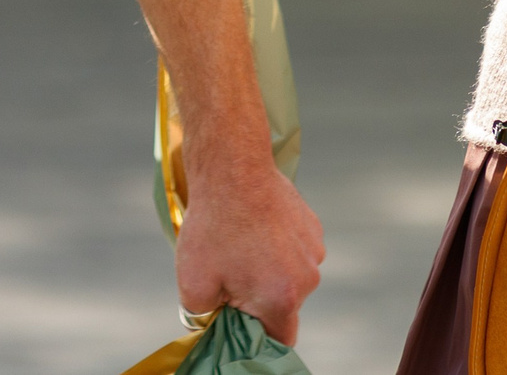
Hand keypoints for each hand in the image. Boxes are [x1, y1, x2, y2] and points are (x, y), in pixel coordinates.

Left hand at [174, 161, 324, 344]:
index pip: (279, 339)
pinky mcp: (312, 227)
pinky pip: (295, 250)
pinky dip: (277, 246)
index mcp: (282, 299)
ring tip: (240, 243)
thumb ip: (203, 315)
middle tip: (228, 272)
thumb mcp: (193, 282)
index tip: (234, 317)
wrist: (233, 168)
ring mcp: (313, 250)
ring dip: (268, 269)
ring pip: (290, 276)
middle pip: (283, 306)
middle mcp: (307, 278)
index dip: (255, 334)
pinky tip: (254, 226)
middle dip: (257, 297)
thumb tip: (210, 321)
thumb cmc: (213, 226)